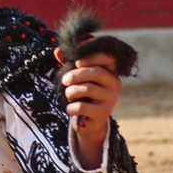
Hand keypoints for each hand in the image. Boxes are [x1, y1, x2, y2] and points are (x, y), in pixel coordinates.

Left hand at [55, 49, 122, 164]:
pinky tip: (70, 109)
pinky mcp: (104, 113)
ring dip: (71, 92)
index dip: (92, 56)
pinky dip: (71, 107)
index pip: (109, 58)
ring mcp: (111, 99)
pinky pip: (83, 106)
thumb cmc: (82, 95)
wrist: (87, 121)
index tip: (76, 62)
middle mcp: (115, 84)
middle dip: (76, 75)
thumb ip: (68, 63)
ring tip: (68, 95)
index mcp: (111, 72)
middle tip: (65, 80)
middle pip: (96, 72)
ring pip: (88, 89)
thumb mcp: (76, 77)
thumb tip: (58, 51)